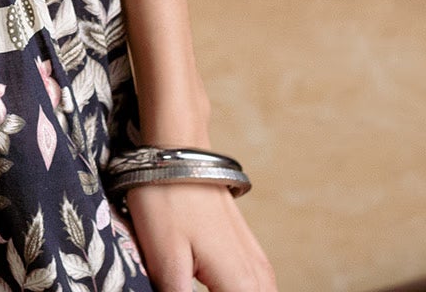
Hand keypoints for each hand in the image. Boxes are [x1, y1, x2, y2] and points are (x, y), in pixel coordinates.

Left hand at [123, 181, 277, 291]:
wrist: (177, 147)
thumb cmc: (167, 198)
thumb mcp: (165, 260)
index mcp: (243, 287)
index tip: (181, 290)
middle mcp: (260, 279)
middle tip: (183, 284)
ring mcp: (257, 264)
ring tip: (190, 282)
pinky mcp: (247, 253)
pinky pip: (250, 291)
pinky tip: (204, 285)